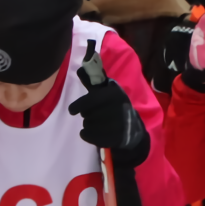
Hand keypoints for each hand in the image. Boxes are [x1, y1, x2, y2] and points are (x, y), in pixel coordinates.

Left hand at [70, 43, 146, 165]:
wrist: (132, 130)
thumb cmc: (116, 107)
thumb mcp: (107, 92)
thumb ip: (93, 83)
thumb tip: (80, 68)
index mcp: (114, 94)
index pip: (90, 100)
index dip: (78, 105)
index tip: (72, 111)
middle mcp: (116, 107)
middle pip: (86, 113)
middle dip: (87, 114)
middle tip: (92, 114)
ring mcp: (115, 123)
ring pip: (86, 124)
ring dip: (88, 124)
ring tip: (98, 122)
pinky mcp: (113, 137)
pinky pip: (88, 135)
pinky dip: (87, 134)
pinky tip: (93, 132)